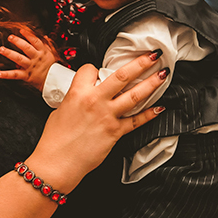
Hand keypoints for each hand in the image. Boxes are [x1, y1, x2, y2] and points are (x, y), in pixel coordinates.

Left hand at [0, 28, 58, 89]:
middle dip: (18, 41)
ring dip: (9, 53)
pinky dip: (6, 74)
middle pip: (26, 48)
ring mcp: (30, 67)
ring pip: (19, 59)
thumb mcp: (52, 54)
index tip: (21, 30)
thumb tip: (45, 36)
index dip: (28, 35)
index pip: (35, 41)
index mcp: (42, 52)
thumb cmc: (52, 67)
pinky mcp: (26, 76)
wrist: (55, 81)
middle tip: (10, 37)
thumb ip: (47, 44)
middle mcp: (36, 58)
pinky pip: (15, 74)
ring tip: (1, 49)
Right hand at [26, 51, 165, 191]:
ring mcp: (107, 116)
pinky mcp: (115, 132)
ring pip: (134, 95)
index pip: (90, 70)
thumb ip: (75, 99)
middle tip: (154, 55)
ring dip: (151, 83)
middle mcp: (95, 101)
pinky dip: (149, 114)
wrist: (57, 162)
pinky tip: (159, 108)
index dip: (94, 69)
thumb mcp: (60, 110)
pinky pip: (136, 121)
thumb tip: (84, 96)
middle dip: (141, 63)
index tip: (98, 70)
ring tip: (163, 74)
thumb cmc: (55, 139)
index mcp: (77, 93)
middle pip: (122, 76)